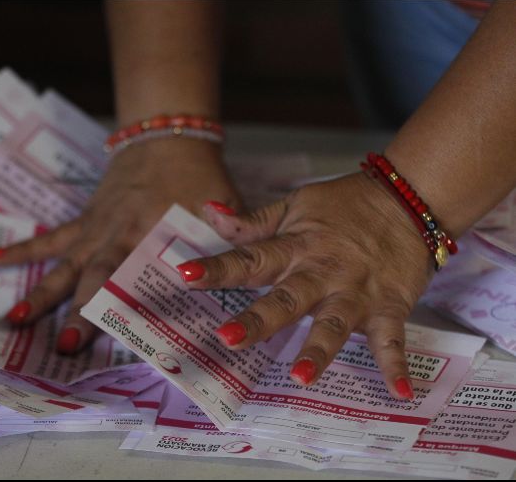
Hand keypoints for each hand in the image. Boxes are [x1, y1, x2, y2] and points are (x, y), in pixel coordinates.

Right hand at [0, 138, 240, 353]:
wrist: (166, 138)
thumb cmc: (196, 178)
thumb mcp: (218, 209)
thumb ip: (224, 242)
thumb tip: (233, 280)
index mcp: (147, 235)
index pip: (135, 277)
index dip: (125, 308)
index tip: (118, 339)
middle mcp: (114, 236)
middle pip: (92, 278)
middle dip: (79, 314)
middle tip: (65, 348)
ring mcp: (93, 230)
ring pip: (62, 264)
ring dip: (41, 292)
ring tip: (16, 320)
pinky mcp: (83, 222)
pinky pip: (49, 239)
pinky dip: (21, 250)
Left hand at [177, 172, 432, 399]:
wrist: (407, 199)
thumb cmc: (343, 206)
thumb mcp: (294, 206)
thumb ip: (252, 221)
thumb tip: (208, 212)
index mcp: (295, 247)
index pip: (249, 259)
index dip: (217, 268)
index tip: (186, 275)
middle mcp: (322, 272)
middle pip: (287, 299)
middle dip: (259, 320)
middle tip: (229, 338)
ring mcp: (357, 292)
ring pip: (335, 324)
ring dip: (319, 350)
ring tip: (301, 377)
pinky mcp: (390, 306)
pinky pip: (393, 340)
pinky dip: (397, 365)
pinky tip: (399, 393)